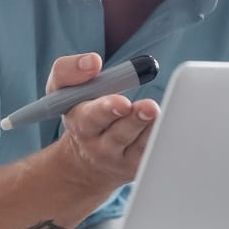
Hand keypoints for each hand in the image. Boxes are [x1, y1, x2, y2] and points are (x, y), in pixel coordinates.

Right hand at [44, 52, 156, 192]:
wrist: (87, 159)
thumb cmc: (81, 113)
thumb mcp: (61, 90)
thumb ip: (69, 70)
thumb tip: (93, 61)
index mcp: (80, 124)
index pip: (90, 117)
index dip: (106, 109)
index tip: (122, 102)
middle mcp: (99, 146)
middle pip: (119, 134)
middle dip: (134, 120)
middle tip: (149, 108)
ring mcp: (121, 159)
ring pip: (140, 144)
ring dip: (152, 128)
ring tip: (158, 113)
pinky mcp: (139, 166)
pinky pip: (153, 152)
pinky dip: (162, 138)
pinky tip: (167, 125)